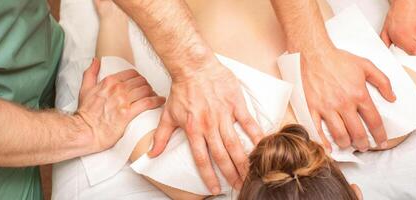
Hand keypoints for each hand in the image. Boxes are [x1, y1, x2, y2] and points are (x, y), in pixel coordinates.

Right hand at [75, 58, 164, 151]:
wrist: (85, 131)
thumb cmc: (85, 114)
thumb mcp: (85, 89)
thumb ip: (90, 73)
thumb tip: (95, 61)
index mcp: (109, 81)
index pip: (132, 73)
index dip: (139, 78)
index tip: (141, 83)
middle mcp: (117, 88)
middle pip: (141, 81)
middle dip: (147, 85)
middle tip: (149, 91)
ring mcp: (123, 100)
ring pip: (146, 90)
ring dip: (153, 93)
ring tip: (155, 97)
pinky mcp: (128, 113)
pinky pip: (148, 102)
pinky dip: (156, 101)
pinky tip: (160, 102)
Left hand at [147, 59, 262, 193]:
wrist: (193, 65)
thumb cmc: (182, 89)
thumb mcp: (168, 115)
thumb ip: (161, 137)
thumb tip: (152, 154)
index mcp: (194, 130)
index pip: (202, 160)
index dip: (209, 177)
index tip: (215, 189)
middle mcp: (210, 126)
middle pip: (222, 156)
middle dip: (231, 174)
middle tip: (239, 186)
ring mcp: (224, 115)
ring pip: (235, 144)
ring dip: (243, 161)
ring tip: (250, 173)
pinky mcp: (236, 104)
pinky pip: (248, 122)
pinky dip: (256, 135)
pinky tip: (263, 146)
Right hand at [301, 49, 395, 151]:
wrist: (316, 54)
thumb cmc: (339, 59)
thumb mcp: (367, 65)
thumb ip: (383, 81)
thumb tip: (392, 98)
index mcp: (359, 94)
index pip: (374, 121)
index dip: (380, 135)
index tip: (382, 141)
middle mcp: (344, 104)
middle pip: (357, 132)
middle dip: (364, 143)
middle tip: (366, 146)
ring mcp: (327, 107)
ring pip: (339, 134)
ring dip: (347, 144)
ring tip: (350, 145)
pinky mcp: (314, 108)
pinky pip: (319, 129)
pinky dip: (325, 141)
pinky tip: (330, 148)